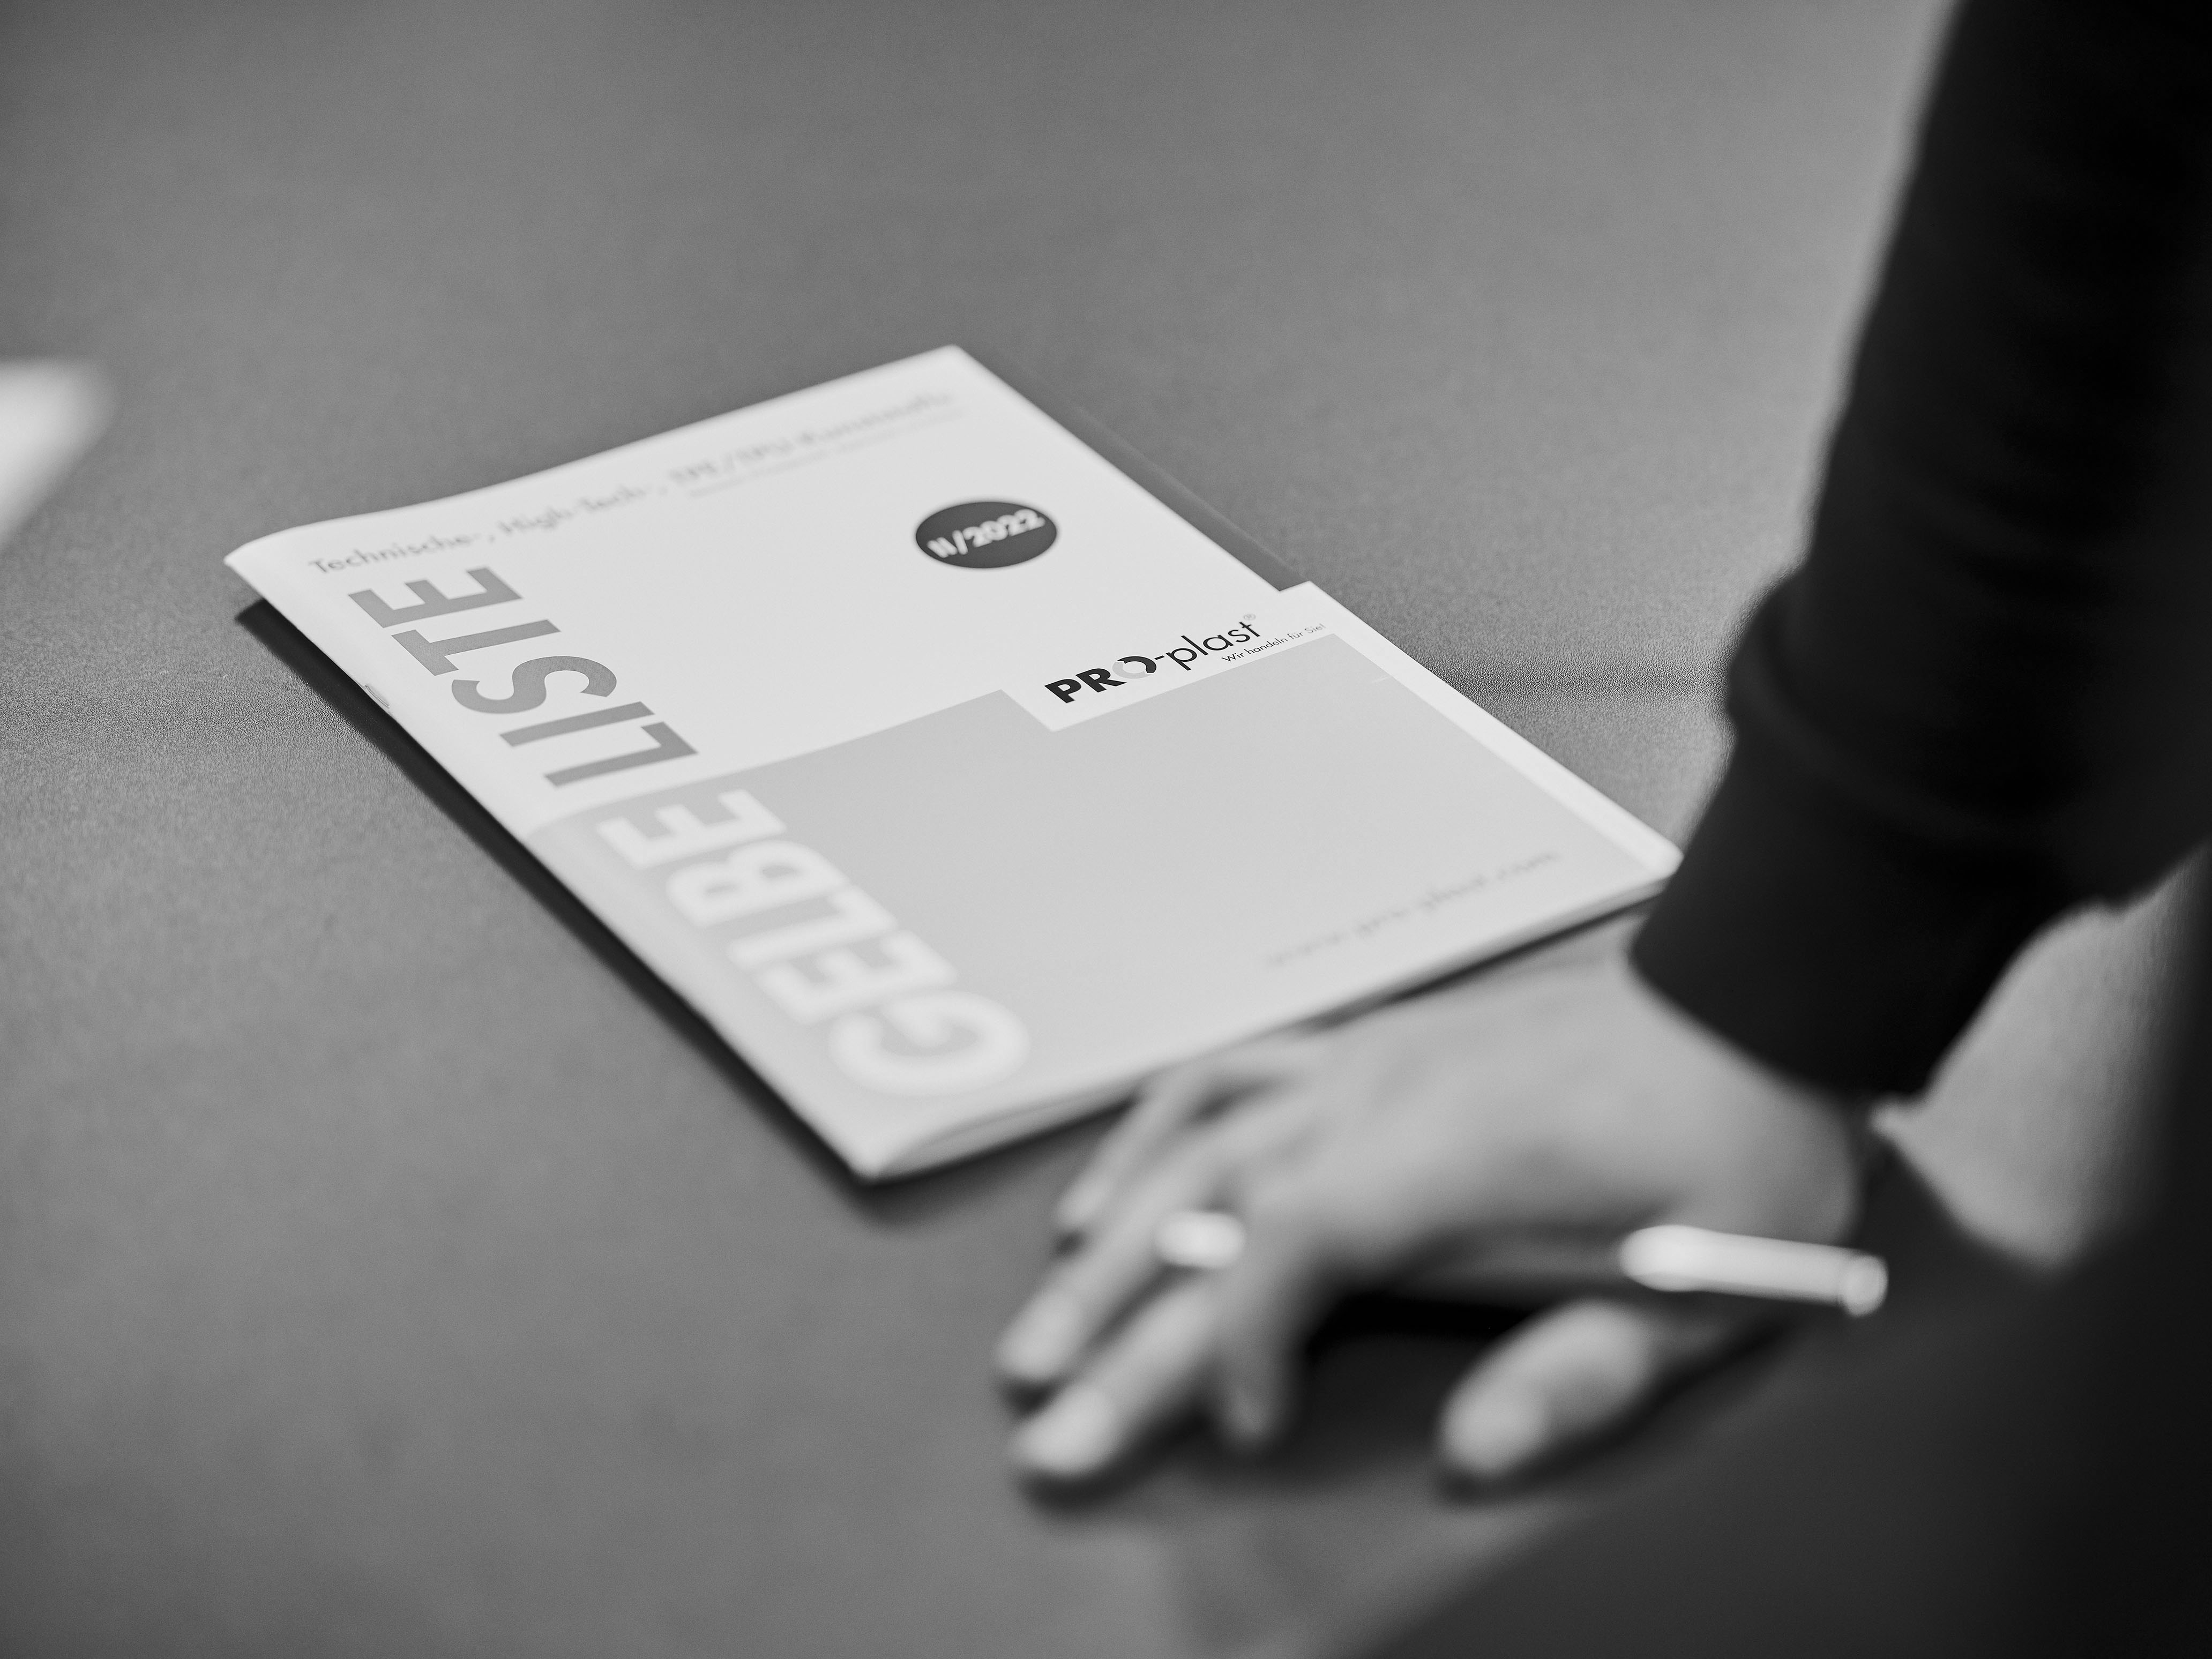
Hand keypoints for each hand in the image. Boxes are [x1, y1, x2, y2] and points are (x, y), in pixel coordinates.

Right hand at [994, 954, 1868, 1485]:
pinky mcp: (1361, 1049)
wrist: (1748, 1005)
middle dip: (1116, 1328)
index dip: (1243, 1345)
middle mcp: (1378, 1099)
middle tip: (1044, 1425)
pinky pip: (1222, 1077)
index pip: (1295, 1247)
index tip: (1251, 1427)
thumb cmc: (1729, 1151)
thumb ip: (1578, 1373)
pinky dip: (1150, 1137)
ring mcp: (1358, 1064)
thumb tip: (1473, 1455)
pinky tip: (1105, 1196)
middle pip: (1211, 1212)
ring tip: (1040, 1332)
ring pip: (1192, 1147)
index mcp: (1452, 1158)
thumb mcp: (1702, 1291)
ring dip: (1106, 1244)